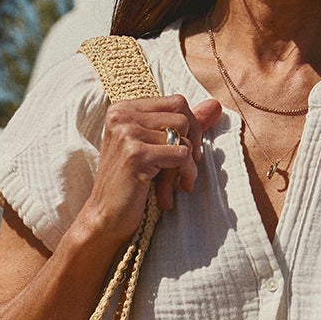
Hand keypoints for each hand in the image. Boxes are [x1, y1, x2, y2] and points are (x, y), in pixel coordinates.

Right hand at [79, 94, 222, 246]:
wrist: (104, 217)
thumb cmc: (129, 185)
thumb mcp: (154, 149)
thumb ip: (182, 126)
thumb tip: (216, 105)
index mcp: (123, 109)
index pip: (175, 102)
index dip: (192, 127)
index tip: (189, 152)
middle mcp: (122, 115)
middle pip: (182, 116)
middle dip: (191, 144)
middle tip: (186, 168)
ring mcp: (128, 133)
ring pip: (183, 137)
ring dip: (188, 164)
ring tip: (179, 183)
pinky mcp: (136, 154)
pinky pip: (182, 155)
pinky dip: (187, 173)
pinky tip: (178, 190)